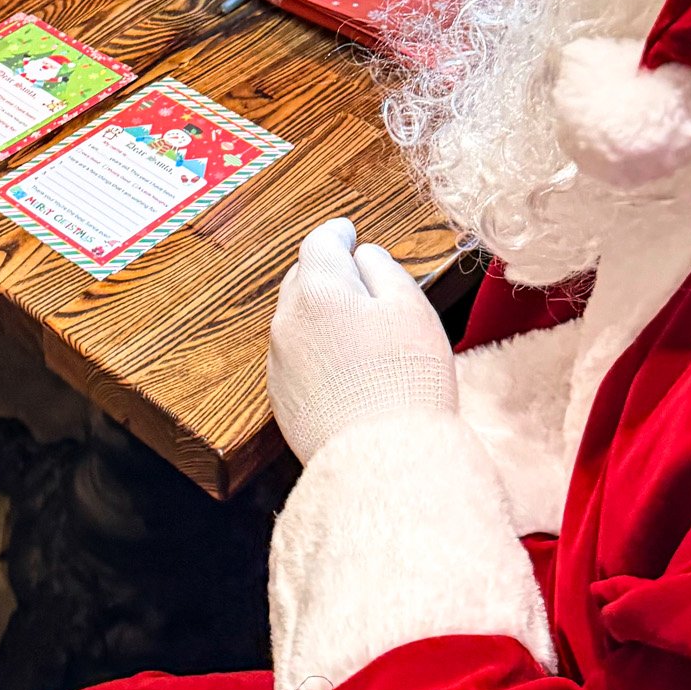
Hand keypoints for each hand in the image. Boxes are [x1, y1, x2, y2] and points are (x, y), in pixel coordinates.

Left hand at [267, 217, 455, 463]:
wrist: (381, 459)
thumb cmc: (405, 380)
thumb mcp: (409, 307)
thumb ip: (382, 268)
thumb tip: (361, 255)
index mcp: (318, 290)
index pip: (320, 242)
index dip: (337, 233)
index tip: (347, 231)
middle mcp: (288, 321)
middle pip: (303, 278)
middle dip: (326, 271)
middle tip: (355, 275)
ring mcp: (280, 360)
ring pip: (297, 318)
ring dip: (320, 312)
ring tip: (355, 326)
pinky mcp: (281, 396)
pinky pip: (296, 357)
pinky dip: (315, 349)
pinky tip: (344, 366)